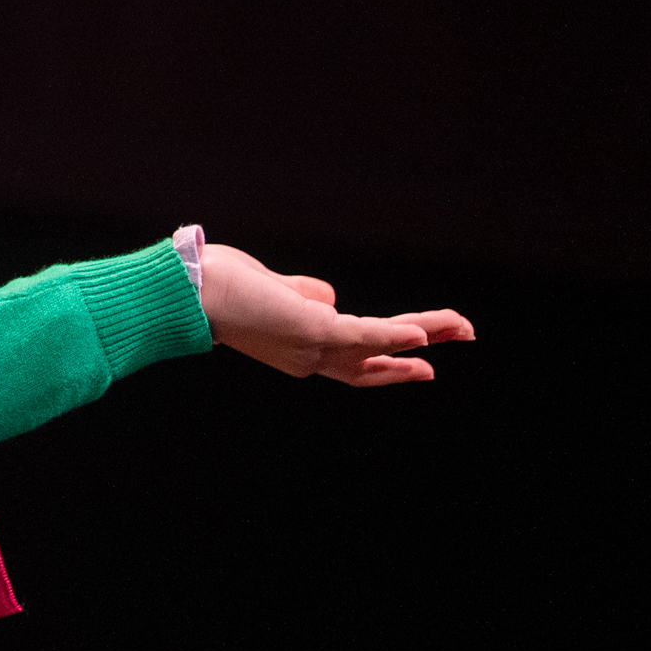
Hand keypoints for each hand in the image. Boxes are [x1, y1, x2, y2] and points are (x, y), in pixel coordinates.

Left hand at [200, 243, 472, 385]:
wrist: (186, 290)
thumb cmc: (217, 286)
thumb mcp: (270, 291)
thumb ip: (302, 295)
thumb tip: (327, 296)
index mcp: (298, 350)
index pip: (354, 362)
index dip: (391, 363)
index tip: (424, 361)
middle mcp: (309, 359)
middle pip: (377, 364)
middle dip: (420, 356)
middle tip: (462, 337)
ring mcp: (314, 348)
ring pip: (382, 346)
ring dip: (427, 334)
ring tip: (463, 327)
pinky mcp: (316, 332)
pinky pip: (368, 337)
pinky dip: (398, 338)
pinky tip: (427, 334)